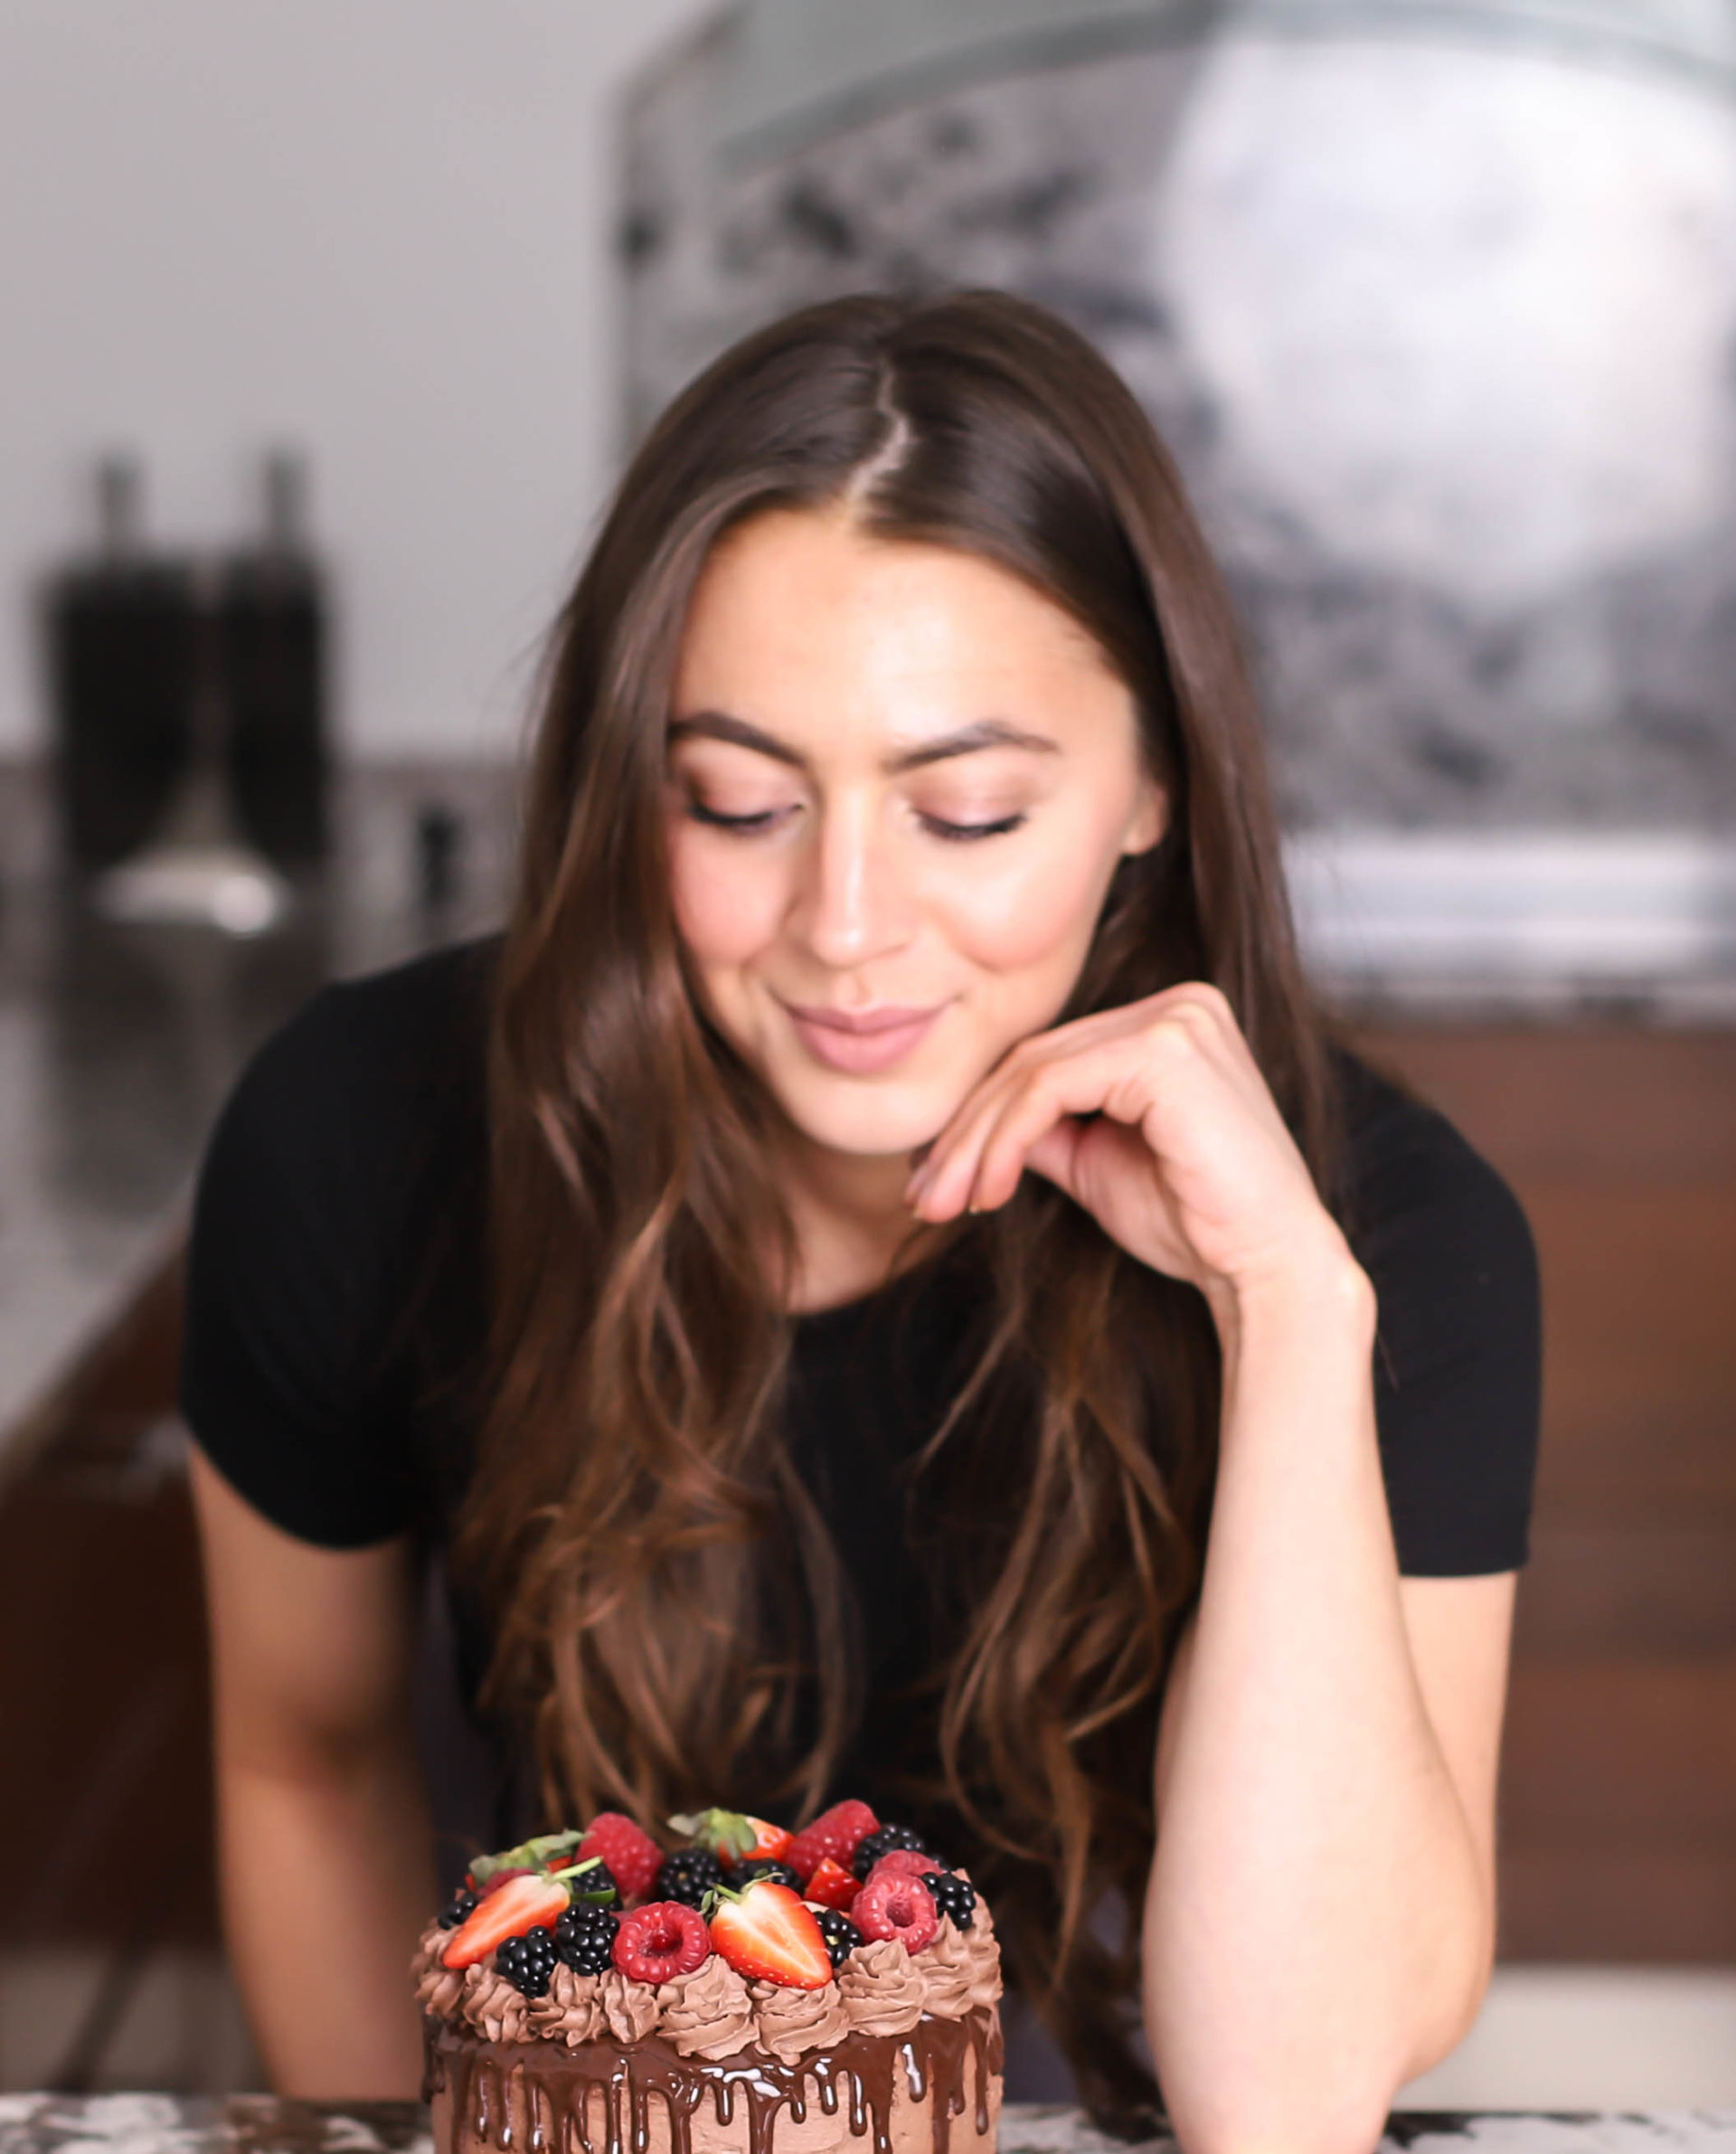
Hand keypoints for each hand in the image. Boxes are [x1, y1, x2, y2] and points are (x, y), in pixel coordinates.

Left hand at [904, 983, 1352, 1311]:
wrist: (1266, 1268)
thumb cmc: (1195, 1222)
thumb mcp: (1098, 1163)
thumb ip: (1045, 1130)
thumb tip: (972, 1126)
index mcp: (1171, 1021)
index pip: (1049, 1057)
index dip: (983, 1118)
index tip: (936, 1180)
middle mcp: (1179, 1004)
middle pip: (1033, 1059)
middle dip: (966, 1133)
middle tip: (922, 1197)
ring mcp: (1176, 1020)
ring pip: (1032, 1072)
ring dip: (975, 1144)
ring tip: (942, 1203)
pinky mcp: (1164, 1051)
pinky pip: (1050, 1088)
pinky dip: (1006, 1141)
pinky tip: (987, 1191)